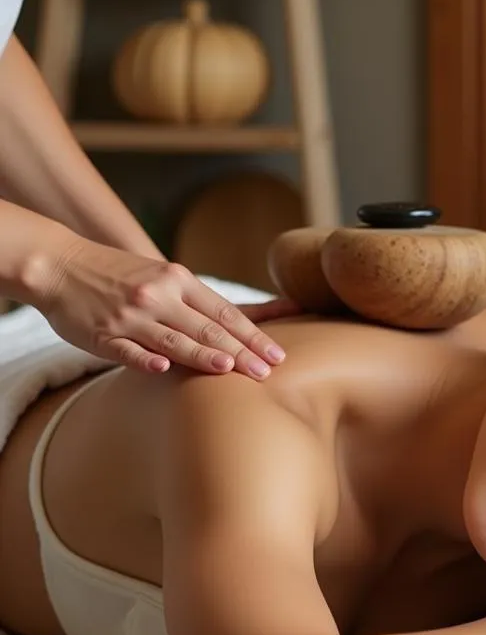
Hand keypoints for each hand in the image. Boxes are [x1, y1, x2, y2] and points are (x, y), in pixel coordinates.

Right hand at [34, 234, 296, 378]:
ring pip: (174, 340)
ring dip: (203, 354)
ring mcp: (130, 316)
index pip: (225, 312)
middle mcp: (158, 297)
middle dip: (240, 351)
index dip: (253, 335)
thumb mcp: (163, 276)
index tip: (277, 354)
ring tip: (230, 369)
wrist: (60, 262)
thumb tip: (241, 324)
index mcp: (178, 280)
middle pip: (207, 328)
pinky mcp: (103, 334)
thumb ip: (195, 301)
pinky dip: (145, 359)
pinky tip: (164, 368)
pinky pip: (127, 350)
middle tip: (267, 371)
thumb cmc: (121, 274)